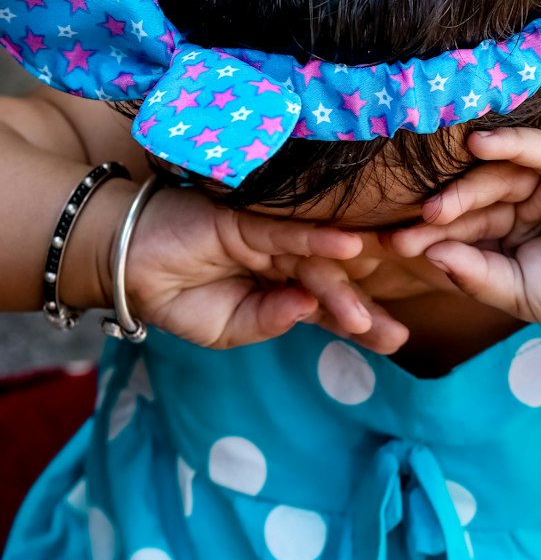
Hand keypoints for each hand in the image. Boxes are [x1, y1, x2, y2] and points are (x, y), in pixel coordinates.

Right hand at [110, 186, 410, 351]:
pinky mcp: (247, 218)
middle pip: (334, 282)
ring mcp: (269, 237)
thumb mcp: (227, 328)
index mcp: (286, 287)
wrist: (127, 265)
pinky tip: (349, 247)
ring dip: (342, 287)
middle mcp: (286, 260)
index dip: (361, 323)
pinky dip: (318, 238)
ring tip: (366, 318)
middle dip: (365, 310)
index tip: (394, 341)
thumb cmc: (176, 296)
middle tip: (395, 336)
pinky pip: (288, 229)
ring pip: (315, 261)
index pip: (330, 307)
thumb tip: (304, 312)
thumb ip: (267, 322)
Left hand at [386, 127, 540, 329]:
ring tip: (435, 206)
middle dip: (439, 214)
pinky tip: (476, 147)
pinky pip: (538, 147)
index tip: (394, 246)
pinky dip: (509, 143)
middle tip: (406, 230)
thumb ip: (474, 275)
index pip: (462, 225)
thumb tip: (430, 255)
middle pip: (473, 197)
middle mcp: (524, 196)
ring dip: (464, 187)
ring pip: (498, 173)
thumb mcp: (516, 292)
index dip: (428, 234)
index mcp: (507, 227)